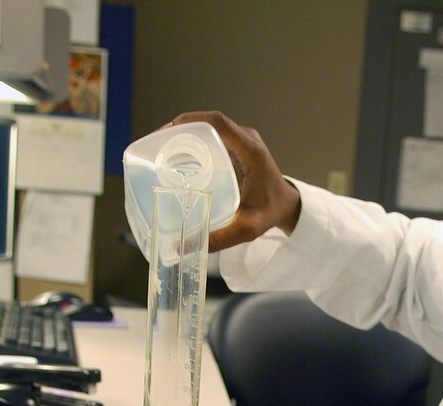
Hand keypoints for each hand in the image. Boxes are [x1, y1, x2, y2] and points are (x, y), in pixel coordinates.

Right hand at [167, 111, 301, 252]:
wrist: (288, 206)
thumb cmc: (271, 213)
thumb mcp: (248, 228)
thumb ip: (220, 238)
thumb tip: (185, 247)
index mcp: (250, 151)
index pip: (218, 123)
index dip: (190, 121)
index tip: (165, 132)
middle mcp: (246, 140)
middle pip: (208, 122)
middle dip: (179, 128)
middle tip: (155, 145)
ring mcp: (242, 141)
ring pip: (209, 127)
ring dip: (185, 133)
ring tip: (160, 149)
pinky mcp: (238, 147)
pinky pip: (213, 136)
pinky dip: (194, 141)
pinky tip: (177, 155)